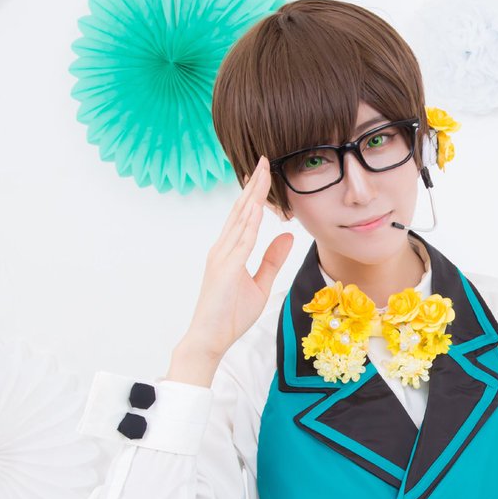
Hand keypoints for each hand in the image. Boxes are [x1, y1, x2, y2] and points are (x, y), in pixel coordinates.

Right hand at [183, 155, 293, 357]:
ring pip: (239, 219)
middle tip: (265, 159)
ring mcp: (221, 257)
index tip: (265, 171)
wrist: (210, 339)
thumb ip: (272, 260)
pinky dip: (248, 222)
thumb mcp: (260, 284)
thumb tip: (288, 236)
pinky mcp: (224, 269)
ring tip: (262, 172)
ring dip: (251, 195)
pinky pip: (240, 242)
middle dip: (253, 184)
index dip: (255, 193)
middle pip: (240, 210)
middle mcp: (223, 248)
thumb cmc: (230, 315)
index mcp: (230, 250)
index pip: (245, 215)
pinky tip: (257, 206)